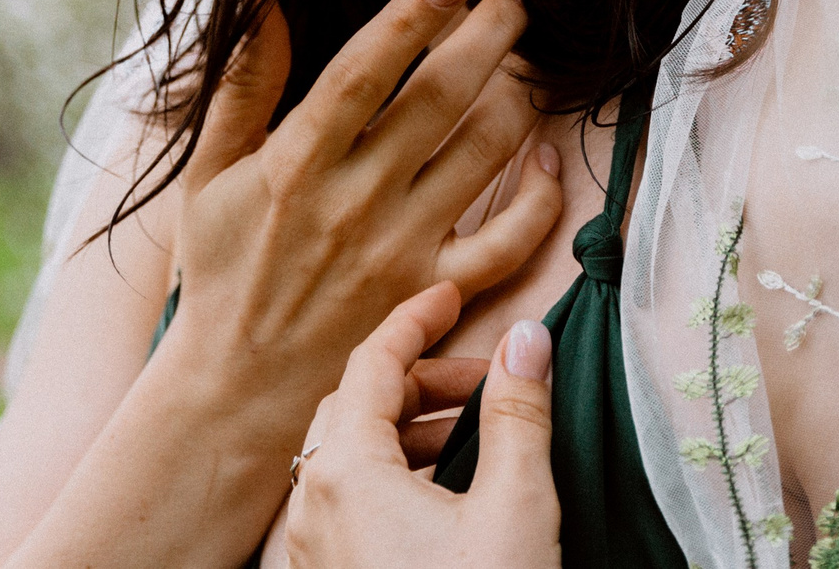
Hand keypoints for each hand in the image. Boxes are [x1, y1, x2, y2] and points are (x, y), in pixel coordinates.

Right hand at [161, 0, 566, 441]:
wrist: (234, 393)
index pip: (364, 69)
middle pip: (441, 98)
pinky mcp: (434, 295)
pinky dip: (541, 197)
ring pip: (484, 154)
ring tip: (529, 60)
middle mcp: (356, 200)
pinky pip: (509, 241)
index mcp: (298, 162)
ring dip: (518, 98)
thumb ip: (241, 81)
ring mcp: (402, 249)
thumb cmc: (222, 271)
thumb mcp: (208, 173)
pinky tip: (548, 160)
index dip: (412, 14)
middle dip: (490, 35)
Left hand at [286, 283, 561, 568]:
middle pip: (358, 406)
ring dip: (410, 431)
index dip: (418, 319)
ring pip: (351, 459)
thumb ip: (518, 414)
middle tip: (485, 381)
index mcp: (346, 474)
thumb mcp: (516, 508)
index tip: (452, 295)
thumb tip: (525, 339)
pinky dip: (393, 476)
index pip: (373, 361)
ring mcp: (314, 551)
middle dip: (423, 381)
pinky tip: (443, 493)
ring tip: (474, 437)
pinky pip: (349, 505)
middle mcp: (313, 509)